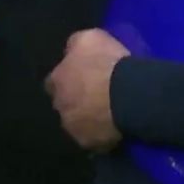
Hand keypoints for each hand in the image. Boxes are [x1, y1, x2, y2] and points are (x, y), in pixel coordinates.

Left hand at [45, 29, 127, 151]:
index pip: (54, 82)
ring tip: (106, 115)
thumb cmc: (107, 63)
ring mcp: (73, 129)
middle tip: (95, 97)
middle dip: (75, 102)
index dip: (68, 80)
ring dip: (87, 120)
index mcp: (56, 81)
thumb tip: (70, 52)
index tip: (82, 79)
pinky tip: (114, 130)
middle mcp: (59, 107)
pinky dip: (101, 136)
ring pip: (77, 125)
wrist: (129, 94)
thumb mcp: (89, 39)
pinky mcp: (90, 144)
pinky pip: (94, 141)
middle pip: (64, 105)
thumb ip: (74, 46)